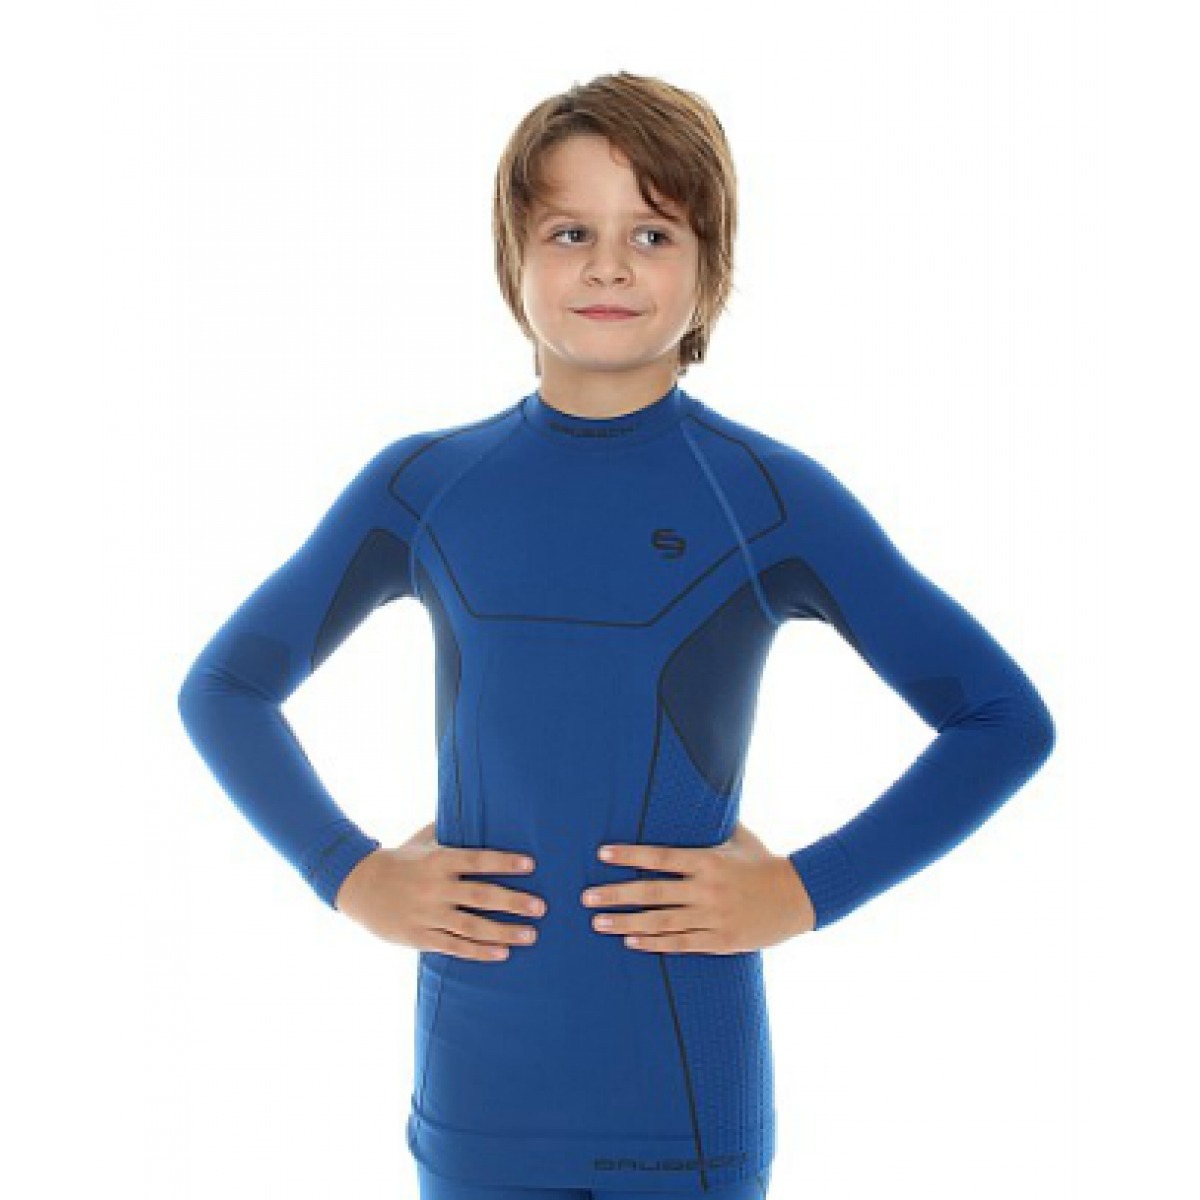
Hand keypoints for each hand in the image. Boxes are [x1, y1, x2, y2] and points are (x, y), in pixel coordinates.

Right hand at [334, 821, 546, 960]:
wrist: (358, 886)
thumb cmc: (398, 859)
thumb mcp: (421, 839)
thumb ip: (448, 827)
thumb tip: (474, 801)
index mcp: (438, 860)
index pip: (476, 860)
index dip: (503, 862)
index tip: (531, 865)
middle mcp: (435, 888)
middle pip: (480, 895)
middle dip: (513, 902)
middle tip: (541, 907)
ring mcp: (428, 914)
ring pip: (471, 926)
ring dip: (503, 932)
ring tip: (531, 935)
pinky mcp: (420, 937)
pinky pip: (454, 946)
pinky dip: (479, 951)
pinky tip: (503, 953)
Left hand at [581, 820, 815, 952]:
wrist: (799, 897)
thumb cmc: (764, 862)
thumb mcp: (740, 836)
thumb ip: (713, 821)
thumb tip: (694, 788)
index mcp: (708, 860)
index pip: (660, 856)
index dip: (629, 855)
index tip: (602, 853)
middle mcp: (707, 889)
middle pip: (653, 892)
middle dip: (616, 894)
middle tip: (586, 896)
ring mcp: (713, 917)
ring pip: (662, 921)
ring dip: (626, 922)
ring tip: (598, 922)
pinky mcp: (721, 941)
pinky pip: (681, 943)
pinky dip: (654, 943)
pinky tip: (630, 942)